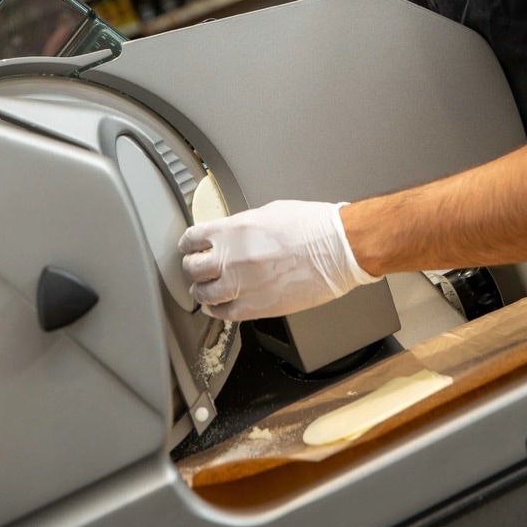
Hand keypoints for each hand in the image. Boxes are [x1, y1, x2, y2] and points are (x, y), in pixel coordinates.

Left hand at [178, 200, 381, 320]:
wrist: (338, 249)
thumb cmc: (313, 227)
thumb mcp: (269, 212)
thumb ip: (242, 226)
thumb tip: (230, 236)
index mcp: (234, 229)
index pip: (193, 238)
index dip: (188, 244)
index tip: (189, 247)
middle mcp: (232, 258)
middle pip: (192, 268)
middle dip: (192, 267)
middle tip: (196, 267)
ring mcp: (242, 285)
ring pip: (203, 294)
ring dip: (202, 290)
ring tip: (206, 288)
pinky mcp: (257, 308)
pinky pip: (224, 313)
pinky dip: (218, 309)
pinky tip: (220, 304)